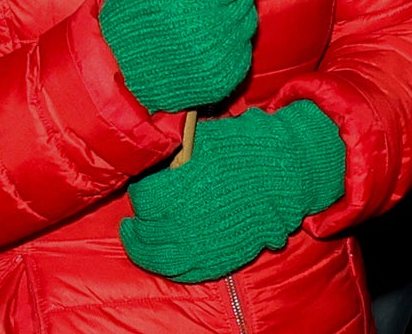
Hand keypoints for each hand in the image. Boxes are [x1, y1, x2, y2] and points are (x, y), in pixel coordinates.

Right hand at [98, 0, 256, 114]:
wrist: (120, 72)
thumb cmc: (131, 17)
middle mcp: (214, 25)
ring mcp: (222, 54)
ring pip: (247, 19)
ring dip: (233, 9)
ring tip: (207, 9)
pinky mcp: (226, 77)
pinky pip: (243, 48)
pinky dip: (232, 38)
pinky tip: (209, 36)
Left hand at [122, 102, 345, 283]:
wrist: (280, 174)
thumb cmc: (239, 149)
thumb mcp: (198, 139)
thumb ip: (171, 154)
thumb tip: (149, 156)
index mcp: (177, 189)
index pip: (142, 198)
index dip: (137, 192)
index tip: (139, 186)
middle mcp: (185, 221)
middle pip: (146, 230)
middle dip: (136, 224)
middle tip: (132, 218)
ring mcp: (202, 245)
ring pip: (159, 258)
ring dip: (142, 249)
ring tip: (135, 239)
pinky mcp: (218, 260)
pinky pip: (184, 272)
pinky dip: (167, 266)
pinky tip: (161, 256)